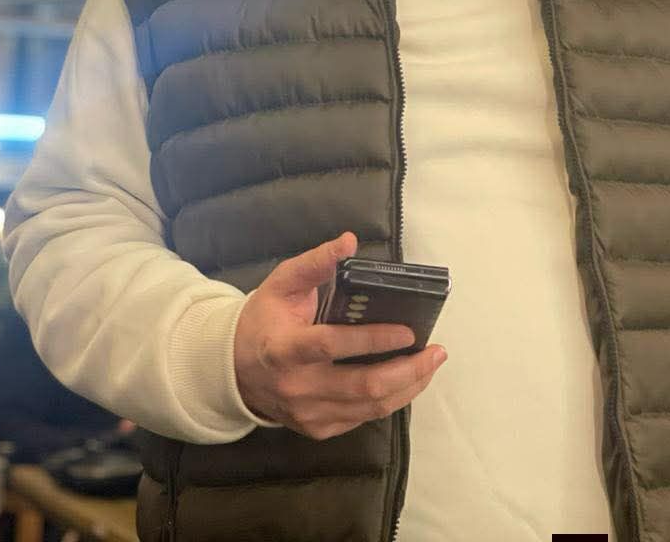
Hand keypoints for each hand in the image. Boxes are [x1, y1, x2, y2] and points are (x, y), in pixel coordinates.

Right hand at [233, 232, 446, 440]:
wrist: (234, 370)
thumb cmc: (263, 319)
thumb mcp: (281, 283)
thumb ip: (315, 263)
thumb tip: (350, 241)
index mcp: (284, 349)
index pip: (333, 345)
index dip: (373, 339)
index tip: (408, 331)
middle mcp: (298, 387)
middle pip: (363, 387)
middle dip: (408, 370)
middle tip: (436, 351)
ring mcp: (308, 414)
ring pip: (370, 408)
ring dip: (408, 387)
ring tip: (431, 364)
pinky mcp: (317, 429)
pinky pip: (363, 418)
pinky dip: (390, 399)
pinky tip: (406, 380)